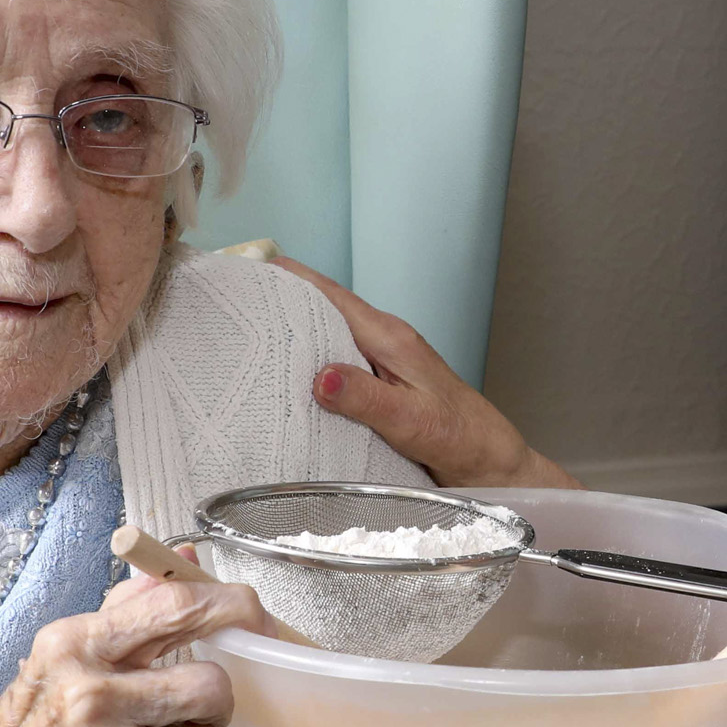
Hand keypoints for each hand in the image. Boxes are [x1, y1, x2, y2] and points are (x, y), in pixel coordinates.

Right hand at [0, 576, 270, 726]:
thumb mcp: (59, 657)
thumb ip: (126, 610)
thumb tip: (186, 559)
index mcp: (75, 645)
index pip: (175, 607)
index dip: (230, 607)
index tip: (251, 616)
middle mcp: (90, 696)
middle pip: (213, 685)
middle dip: (211, 701)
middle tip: (185, 710)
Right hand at [270, 255, 578, 488]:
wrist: (490, 461)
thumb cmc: (459, 438)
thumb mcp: (410, 421)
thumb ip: (367, 398)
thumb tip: (321, 376)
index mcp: (391, 339)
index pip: (334, 298)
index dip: (294, 279)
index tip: (255, 265)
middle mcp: (385, 342)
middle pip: (327, 311)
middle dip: (284, 302)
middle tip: (236, 301)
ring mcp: (383, 362)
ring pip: (331, 337)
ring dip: (296, 333)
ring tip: (248, 334)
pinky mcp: (382, 383)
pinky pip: (339, 363)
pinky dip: (312, 362)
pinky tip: (288, 377)